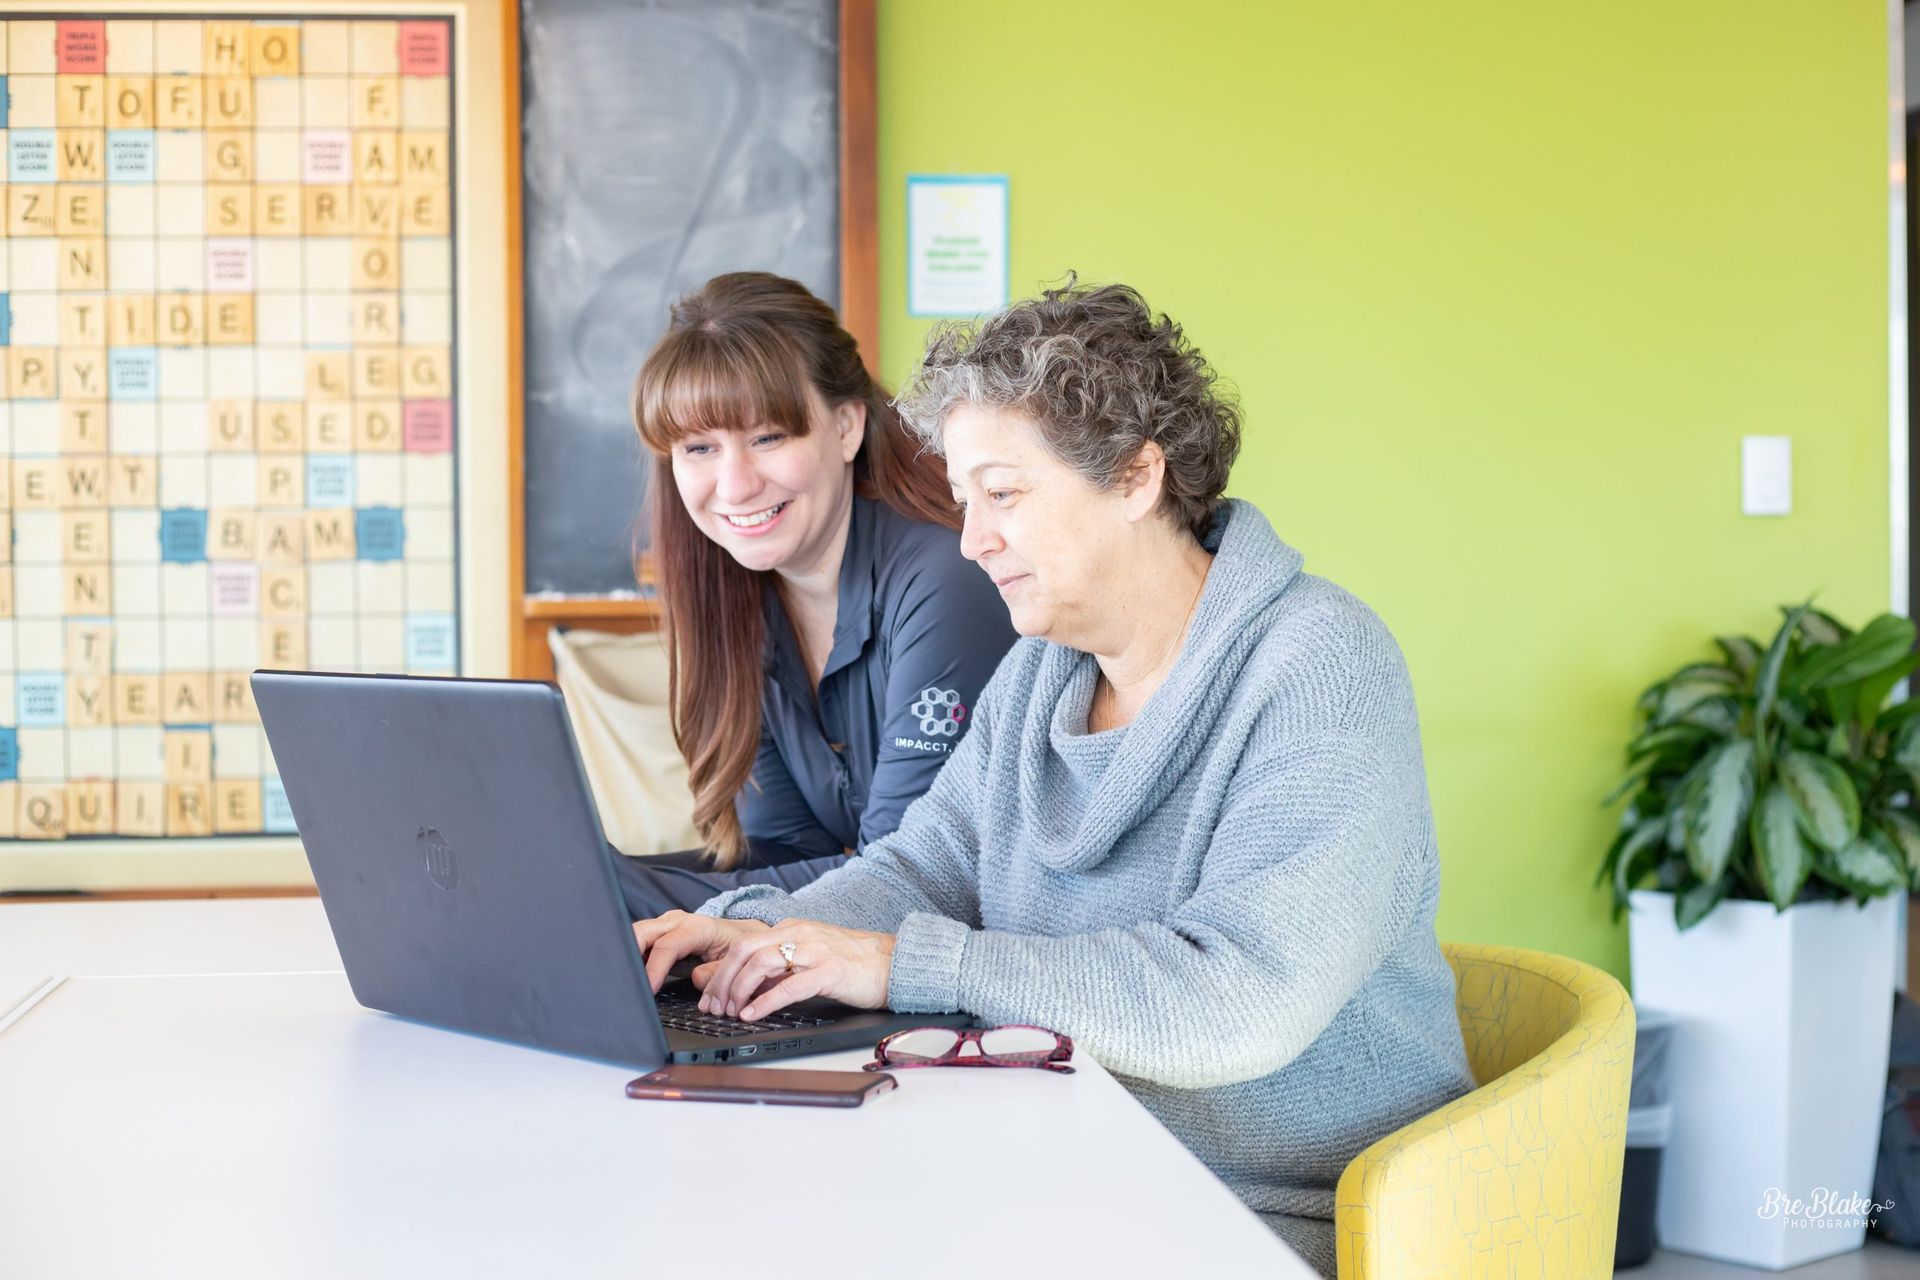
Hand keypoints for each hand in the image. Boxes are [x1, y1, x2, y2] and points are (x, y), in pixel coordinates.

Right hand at [631, 910, 770, 992]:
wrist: (743, 935)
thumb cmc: (739, 948)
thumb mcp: (736, 962)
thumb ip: (717, 971)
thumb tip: (696, 978)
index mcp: (697, 928)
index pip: (667, 946)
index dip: (654, 968)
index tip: (648, 989)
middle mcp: (678, 921)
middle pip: (643, 932)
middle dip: (629, 953)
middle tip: (628, 982)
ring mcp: (667, 925)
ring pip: (637, 934)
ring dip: (629, 954)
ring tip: (628, 979)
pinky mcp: (661, 933)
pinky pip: (641, 941)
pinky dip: (635, 955)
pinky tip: (634, 973)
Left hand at [698, 921, 896, 1021]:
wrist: (893, 962)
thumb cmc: (852, 964)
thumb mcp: (807, 960)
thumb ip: (777, 969)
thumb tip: (743, 986)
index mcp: (791, 929)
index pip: (742, 945)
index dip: (720, 971)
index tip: (710, 997)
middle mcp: (798, 934)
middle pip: (744, 950)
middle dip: (722, 980)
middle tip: (714, 1007)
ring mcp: (814, 950)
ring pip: (761, 963)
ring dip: (739, 990)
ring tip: (731, 1012)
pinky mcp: (829, 970)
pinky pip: (789, 985)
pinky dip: (765, 1001)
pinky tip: (753, 1014)